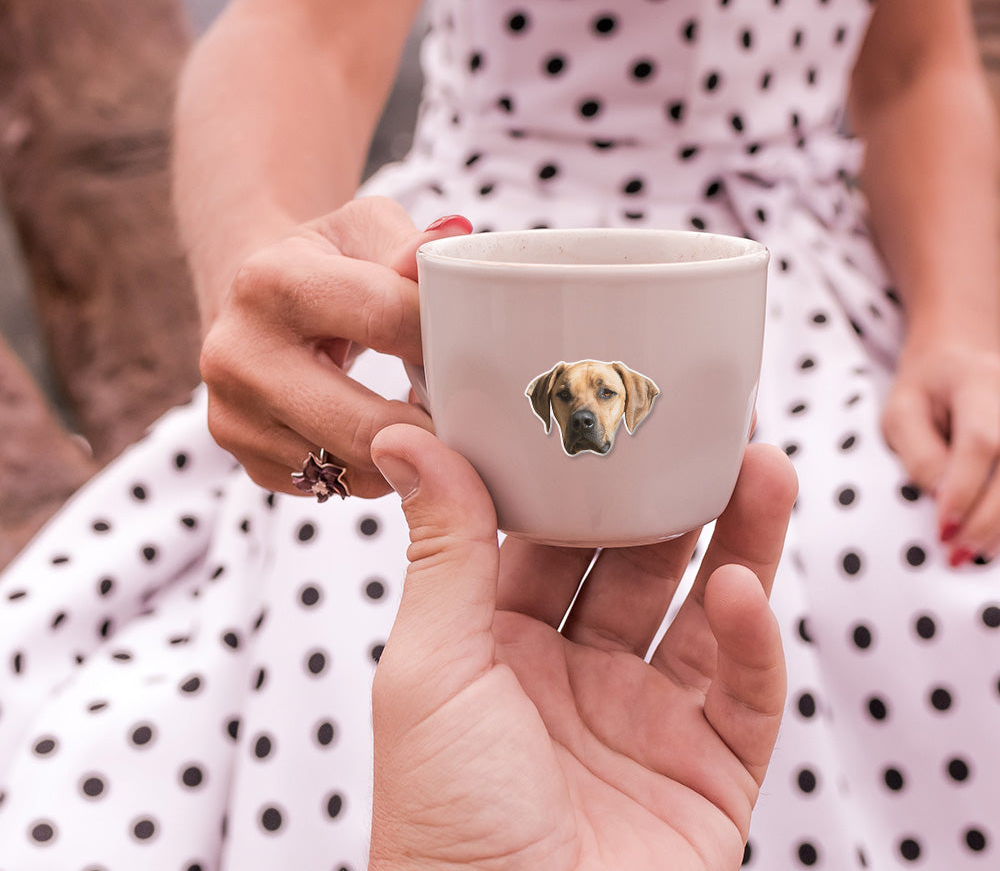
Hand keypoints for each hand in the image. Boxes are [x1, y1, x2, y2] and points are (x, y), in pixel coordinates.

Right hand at [199, 198, 469, 496]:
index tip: (480, 350)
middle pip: (369, 424)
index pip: (388, 320)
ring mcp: (235, 418)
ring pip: (358, 468)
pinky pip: (341, 486)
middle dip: (434, 424)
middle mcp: (238, 355)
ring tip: (430, 416)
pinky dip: (381, 469)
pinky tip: (390, 433)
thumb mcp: (363, 230)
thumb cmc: (325, 262)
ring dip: (410, 453)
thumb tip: (452, 246)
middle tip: (473, 412)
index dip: (446, 339)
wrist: (251, 301)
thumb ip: (409, 244)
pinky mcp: (249, 461)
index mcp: (270, 282)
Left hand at [368, 424, 796, 870]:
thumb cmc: (441, 827)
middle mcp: (576, 677)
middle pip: (639, 565)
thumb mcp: (432, 667)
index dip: (584, 480)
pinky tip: (742, 587)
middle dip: (673, 497)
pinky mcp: (710, 774)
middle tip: (701, 426)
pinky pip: (746, 692)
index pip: (553, 540)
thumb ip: (442, 546)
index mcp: (501, 648)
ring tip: (759, 465)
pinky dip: (752, 637)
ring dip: (737, 541)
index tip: (607, 415)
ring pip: (706, 612)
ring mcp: (646, 723)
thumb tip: (404, 437)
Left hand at [882, 333, 999, 564]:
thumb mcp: (901, 412)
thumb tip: (941, 499)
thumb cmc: (925, 390)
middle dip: (989, 518)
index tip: (943, 529)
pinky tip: (995, 539)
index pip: (981, 441)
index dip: (964, 489)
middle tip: (957, 553)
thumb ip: (919, 453)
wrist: (962, 359)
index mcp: (981, 382)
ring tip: (973, 553)